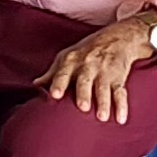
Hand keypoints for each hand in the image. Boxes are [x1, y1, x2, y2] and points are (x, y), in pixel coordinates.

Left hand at [36, 12, 156, 123]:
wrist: (118, 37)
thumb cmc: (86, 50)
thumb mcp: (67, 57)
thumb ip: (52, 73)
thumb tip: (35, 86)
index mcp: (72, 60)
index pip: (63, 72)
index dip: (58, 83)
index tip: (54, 94)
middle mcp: (88, 65)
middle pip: (85, 81)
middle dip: (83, 93)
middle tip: (82, 107)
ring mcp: (105, 71)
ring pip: (104, 88)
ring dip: (104, 103)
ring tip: (102, 117)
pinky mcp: (119, 77)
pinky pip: (120, 93)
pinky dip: (122, 106)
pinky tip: (121, 119)